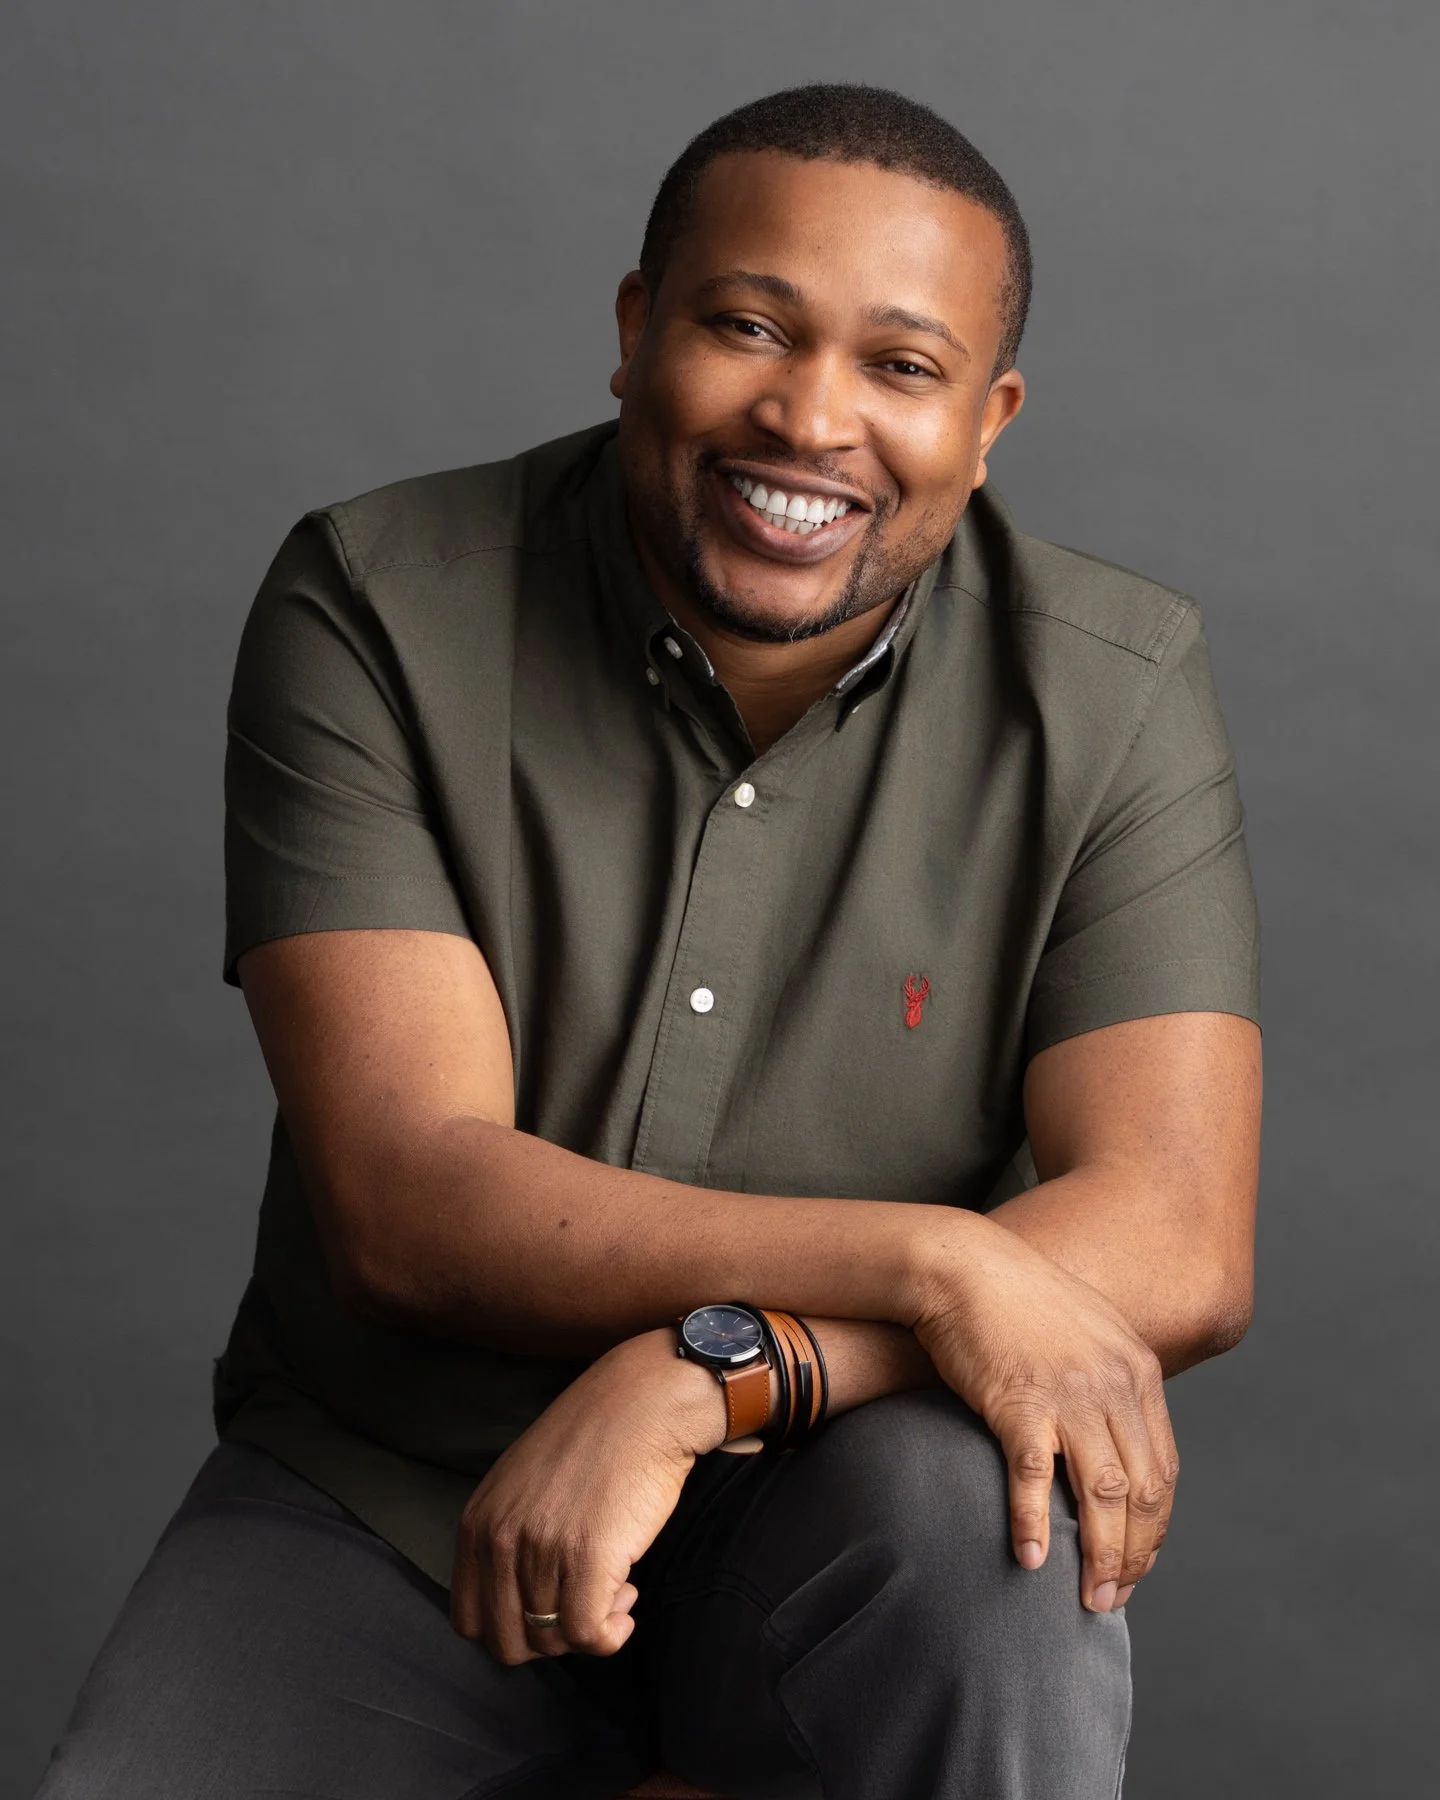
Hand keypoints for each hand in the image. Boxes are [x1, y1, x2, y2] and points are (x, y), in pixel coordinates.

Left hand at [450, 1328, 727, 1662]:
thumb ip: (507, 1534)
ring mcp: (541, 1549)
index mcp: (478, 1521)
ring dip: (589, 1628)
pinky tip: (629, 1598)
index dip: (513, 1628)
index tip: (550, 1609)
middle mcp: (500, 1538)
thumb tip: (519, 1602)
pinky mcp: (588, 1558)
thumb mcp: (524, 1482)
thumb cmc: (597, 1438)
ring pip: (552, 1643)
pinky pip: (589, 1635)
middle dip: (550, 1638)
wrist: (646, 1402)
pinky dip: (612, 1634)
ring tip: (615, 1588)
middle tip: (585, 1603)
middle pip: (508, 1642)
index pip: (469, 1620)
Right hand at [909, 1214, 1178, 1611]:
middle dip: (1135, 1555)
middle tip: (1114, 1599)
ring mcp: (1069, 1392)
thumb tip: (1118, 1435)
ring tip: (1090, 1597)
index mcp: (1137, 1369)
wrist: (960, 1264)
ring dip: (1102, 1556)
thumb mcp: (1087, 1330)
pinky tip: (1032, 1558)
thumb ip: (1111, 1379)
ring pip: (1104, 1493)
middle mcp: (1115, 1383)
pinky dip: (1035, 1522)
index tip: (1138, 1563)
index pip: (1164, 1468)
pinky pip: (1035, 1476)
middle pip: (1143, 1490)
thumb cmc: (1014, 1299)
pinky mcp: (1019, 1399)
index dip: (1155, 1528)